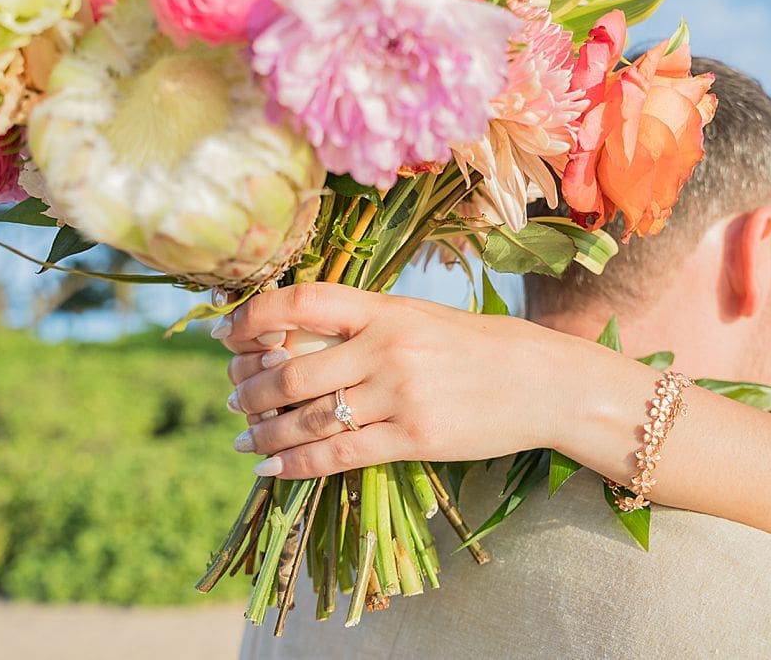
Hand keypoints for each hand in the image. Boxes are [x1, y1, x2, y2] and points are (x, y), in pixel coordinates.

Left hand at [217, 283, 602, 478]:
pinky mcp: (416, 439)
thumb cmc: (481, 347)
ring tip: (243, 439)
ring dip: (264, 431)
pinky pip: (340, 455)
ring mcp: (401, 394)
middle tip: (230, 398)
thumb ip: (367, 324)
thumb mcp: (422, 318)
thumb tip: (299, 338)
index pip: (302, 302)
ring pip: (309, 418)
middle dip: (249, 388)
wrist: (545, 382)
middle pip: (292, 368)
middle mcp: (388, 347)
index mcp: (387, 308)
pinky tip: (272, 468)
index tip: (225, 335)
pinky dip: (297, 464)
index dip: (253, 317)